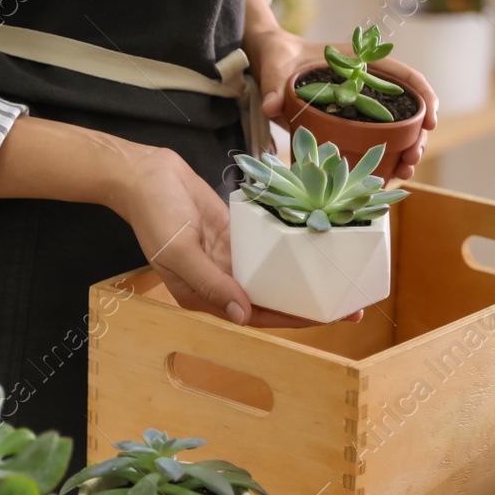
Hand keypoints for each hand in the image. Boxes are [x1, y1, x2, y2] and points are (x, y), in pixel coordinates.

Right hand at [104, 145, 358, 328]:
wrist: (143, 174)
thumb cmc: (154, 215)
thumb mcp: (179, 252)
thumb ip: (211, 283)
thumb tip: (242, 314)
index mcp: (204, 296)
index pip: (256, 316)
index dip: (292, 319)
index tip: (327, 319)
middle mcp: (221, 281)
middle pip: (271, 300)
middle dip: (309, 304)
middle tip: (351, 307)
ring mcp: (229, 257)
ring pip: (274, 275)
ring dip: (305, 278)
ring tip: (342, 278)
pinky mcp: (235, 234)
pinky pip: (268, 247)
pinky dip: (290, 249)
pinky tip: (318, 247)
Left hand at [246, 27, 438, 181]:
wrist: (270, 61)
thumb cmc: (279, 57)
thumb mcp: (276, 68)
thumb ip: (274, 86)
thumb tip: (272, 107)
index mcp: (360, 62)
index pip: (403, 76)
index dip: (424, 96)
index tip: (431, 122)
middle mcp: (367, 83)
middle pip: (406, 107)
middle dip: (416, 135)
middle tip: (412, 159)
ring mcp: (360, 104)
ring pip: (394, 127)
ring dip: (405, 150)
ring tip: (403, 173)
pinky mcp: (348, 121)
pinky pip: (373, 138)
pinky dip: (383, 156)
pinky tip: (385, 176)